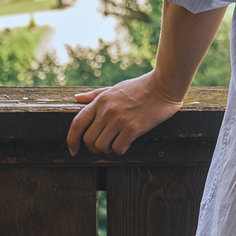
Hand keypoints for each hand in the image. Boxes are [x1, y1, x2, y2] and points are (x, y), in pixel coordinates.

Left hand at [66, 73, 185, 156]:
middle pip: (88, 139)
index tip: (73, 150)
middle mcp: (106, 111)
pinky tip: (128, 142)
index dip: (71, 140)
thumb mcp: (114, 88)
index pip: (77, 124)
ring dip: (108, 149)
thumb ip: (95, 96)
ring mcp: (119, 119)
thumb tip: (77, 99)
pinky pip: (118, 148)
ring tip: (117, 142)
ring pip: (102, 146)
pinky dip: (121, 149)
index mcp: (100, 101)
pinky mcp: (132, 128)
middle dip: (94, 147)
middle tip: (104, 145)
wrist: (163, 86)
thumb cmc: (140, 87)